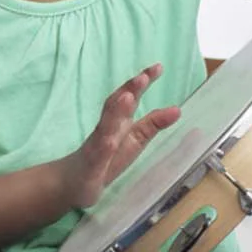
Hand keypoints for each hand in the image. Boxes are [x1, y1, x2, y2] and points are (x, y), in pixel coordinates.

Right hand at [56, 64, 175, 208]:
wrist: (73, 184)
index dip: (142, 82)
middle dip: (128, 90)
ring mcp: (96, 147)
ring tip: (128, 97)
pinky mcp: (90, 167)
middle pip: (115, 105)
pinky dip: (103, 146)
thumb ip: (153, 124)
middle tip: (143, 77)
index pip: (129, 96)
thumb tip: (178, 109)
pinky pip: (96, 156)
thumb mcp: (134, 140)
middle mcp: (106, 129)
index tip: (158, 67)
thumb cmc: (106, 159)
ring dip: (115, 112)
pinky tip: (110, 141)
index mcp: (118, 122)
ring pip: (105, 127)